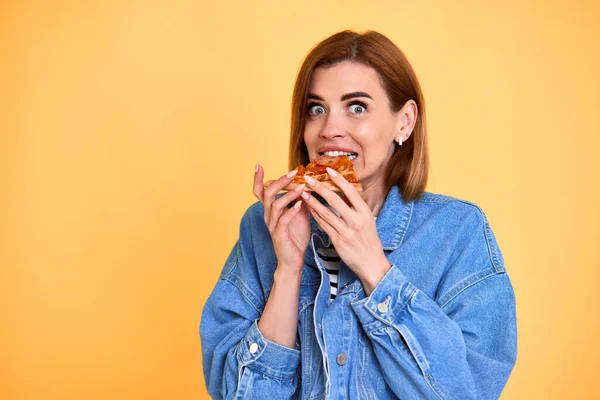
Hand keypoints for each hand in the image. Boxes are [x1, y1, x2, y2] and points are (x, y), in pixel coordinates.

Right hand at [253, 164, 310, 274]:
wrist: (293, 260)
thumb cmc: (296, 236)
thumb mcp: (300, 213)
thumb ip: (300, 199)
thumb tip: (308, 183)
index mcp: (270, 210)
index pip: (260, 191)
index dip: (258, 179)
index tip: (258, 165)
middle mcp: (268, 216)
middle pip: (267, 193)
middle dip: (280, 181)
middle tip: (294, 172)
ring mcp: (272, 225)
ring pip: (275, 205)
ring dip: (289, 194)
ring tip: (302, 187)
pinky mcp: (279, 235)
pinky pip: (283, 220)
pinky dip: (291, 210)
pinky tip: (300, 204)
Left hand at [300, 168, 390, 294]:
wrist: (371, 263)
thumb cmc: (368, 239)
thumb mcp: (367, 220)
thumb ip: (356, 206)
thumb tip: (345, 189)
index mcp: (365, 212)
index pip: (351, 192)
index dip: (339, 180)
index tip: (328, 170)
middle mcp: (356, 220)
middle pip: (335, 200)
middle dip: (320, 188)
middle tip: (308, 178)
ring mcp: (346, 231)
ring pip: (326, 213)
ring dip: (313, 201)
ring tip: (303, 192)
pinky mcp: (338, 241)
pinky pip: (324, 225)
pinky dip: (315, 216)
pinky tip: (308, 208)